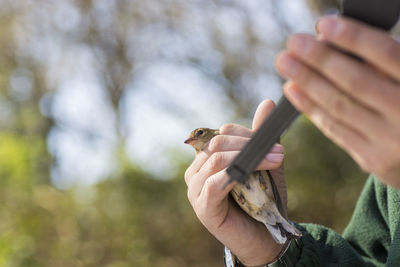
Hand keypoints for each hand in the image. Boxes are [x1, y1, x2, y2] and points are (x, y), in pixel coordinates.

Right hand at [185, 100, 285, 265]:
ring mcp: (195, 189)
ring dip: (248, 157)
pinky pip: (215, 183)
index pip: (220, 134)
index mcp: (207, 159)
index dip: (245, 133)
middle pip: (217, 143)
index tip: (272, 141)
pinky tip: (255, 176)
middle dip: (249, 144)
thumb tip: (267, 102)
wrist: (266, 238)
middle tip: (278, 152)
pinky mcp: (202, 206)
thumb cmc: (263, 200)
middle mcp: (196, 171)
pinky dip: (237, 175)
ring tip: (275, 161)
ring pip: (216, 159)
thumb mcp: (265, 163)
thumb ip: (262, 137)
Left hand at [275, 16, 399, 187]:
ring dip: (307, 81)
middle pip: (356, 82)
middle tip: (293, 42)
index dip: (354, 38)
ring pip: (339, 107)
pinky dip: (311, 108)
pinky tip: (293, 89)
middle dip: (320, 60)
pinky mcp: (373, 160)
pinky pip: (335, 129)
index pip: (388, 55)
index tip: (324, 25)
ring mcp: (391, 142)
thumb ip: (385, 63)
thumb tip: (333, 43)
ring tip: (285, 62)